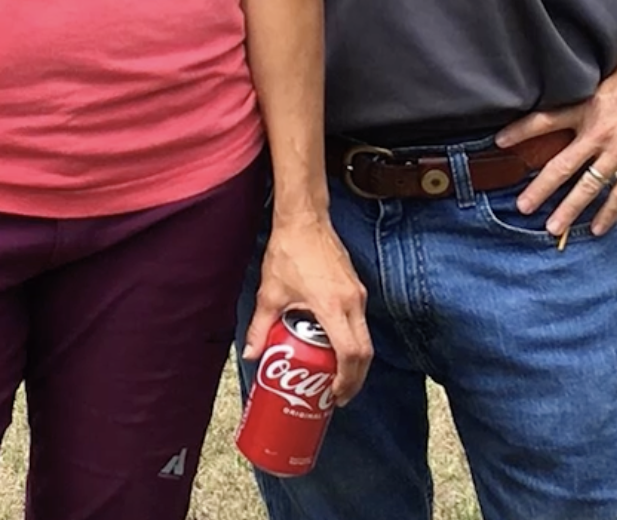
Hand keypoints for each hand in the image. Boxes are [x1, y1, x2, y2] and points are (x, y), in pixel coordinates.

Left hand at [243, 213, 371, 403]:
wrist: (305, 219)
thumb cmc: (289, 252)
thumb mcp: (270, 293)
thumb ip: (260, 327)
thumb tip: (250, 353)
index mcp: (333, 305)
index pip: (351, 353)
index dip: (347, 379)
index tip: (335, 395)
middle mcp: (353, 302)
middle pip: (365, 352)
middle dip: (355, 379)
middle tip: (338, 396)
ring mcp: (358, 295)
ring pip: (366, 338)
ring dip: (355, 362)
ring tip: (335, 378)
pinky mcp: (357, 289)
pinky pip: (361, 323)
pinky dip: (353, 342)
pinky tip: (334, 349)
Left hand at [498, 52, 616, 242]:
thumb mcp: (610, 72)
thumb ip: (589, 86)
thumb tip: (572, 82)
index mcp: (587, 106)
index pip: (544, 121)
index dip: (519, 132)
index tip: (499, 143)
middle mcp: (597, 132)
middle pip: (560, 165)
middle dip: (539, 188)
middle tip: (522, 206)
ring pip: (587, 186)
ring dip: (568, 209)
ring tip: (553, 227)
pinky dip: (608, 213)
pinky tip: (597, 228)